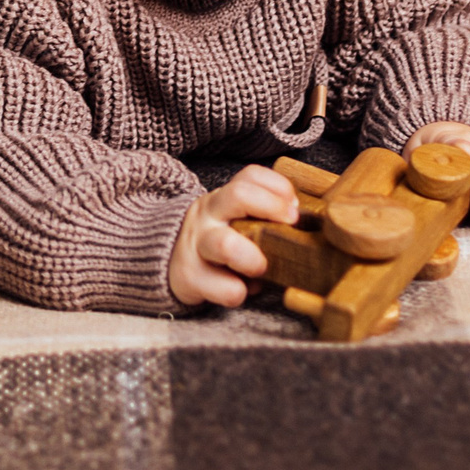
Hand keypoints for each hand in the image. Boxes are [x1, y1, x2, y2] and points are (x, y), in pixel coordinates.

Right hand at [168, 165, 298, 307]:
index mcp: (222, 199)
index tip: (295, 210)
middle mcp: (208, 214)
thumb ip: (260, 217)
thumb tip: (301, 226)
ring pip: (226, 244)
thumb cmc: (215, 242)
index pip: (250, 177)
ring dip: (253, 259)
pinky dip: (239, 292)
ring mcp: (196, 244)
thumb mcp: (232, 220)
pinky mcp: (189, 276)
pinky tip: (240, 290)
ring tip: (260, 269)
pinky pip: (225, 288)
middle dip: (272, 208)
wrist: (168, 262)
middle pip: (239, 195)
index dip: (279, 188)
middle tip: (290, 228)